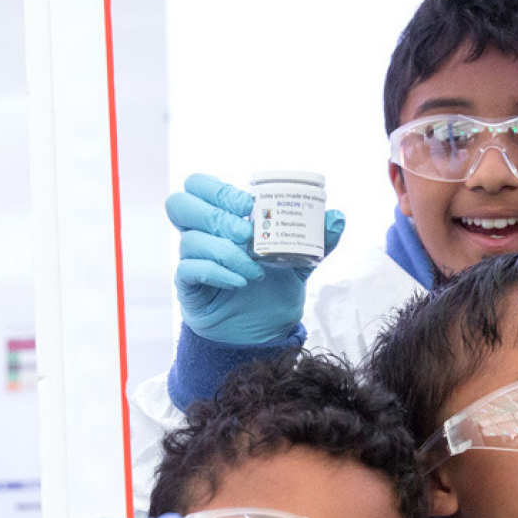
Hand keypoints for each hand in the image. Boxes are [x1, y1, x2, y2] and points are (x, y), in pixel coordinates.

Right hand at [169, 174, 344, 344]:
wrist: (261, 330)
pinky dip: (218, 272)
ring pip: (190, 240)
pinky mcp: (187, 285)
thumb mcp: (299, 264)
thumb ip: (317, 241)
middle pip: (180, 204)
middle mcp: (201, 233)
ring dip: (227, 252)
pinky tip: (241, 281)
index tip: (249, 206)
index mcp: (222, 217)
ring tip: (255, 269)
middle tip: (247, 234)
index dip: (218, 189)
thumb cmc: (271, 290)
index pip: (200, 186)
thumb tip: (337, 217)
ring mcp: (191, 259)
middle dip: (215, 214)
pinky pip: (189, 269)